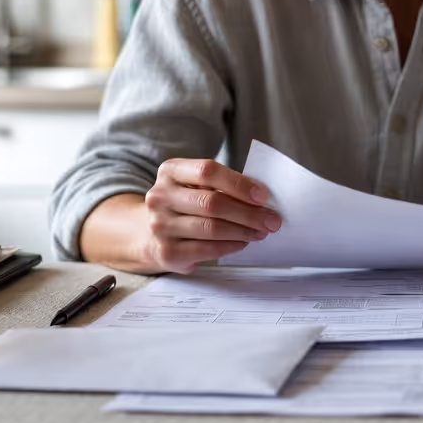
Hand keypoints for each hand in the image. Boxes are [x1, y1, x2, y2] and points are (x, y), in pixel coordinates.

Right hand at [140, 158, 282, 273]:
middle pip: (212, 203)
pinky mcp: (167, 251)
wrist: (150, 233)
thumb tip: (262, 198)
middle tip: (272, 219)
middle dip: (249, 213)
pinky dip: (230, 246)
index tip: (263, 195)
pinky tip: (243, 242)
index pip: (207, 171)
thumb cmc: (185, 204)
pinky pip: (207, 249)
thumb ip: (222, 185)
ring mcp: (160, 225)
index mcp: (170, 171)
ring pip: (211, 228)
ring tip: (261, 231)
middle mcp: (160, 196)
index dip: (239, 183)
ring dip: (243, 231)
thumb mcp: (195, 184)